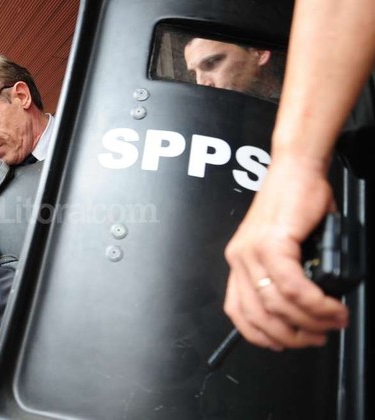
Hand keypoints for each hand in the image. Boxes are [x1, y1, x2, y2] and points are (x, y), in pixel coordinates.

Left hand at [224, 156, 348, 349]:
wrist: (297, 168)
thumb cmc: (295, 202)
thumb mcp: (284, 245)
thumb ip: (285, 274)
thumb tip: (304, 309)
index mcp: (239, 260)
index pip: (237, 311)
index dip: (259, 335)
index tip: (283, 343)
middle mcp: (240, 257)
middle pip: (258, 315)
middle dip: (291, 336)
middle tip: (317, 337)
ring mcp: (252, 250)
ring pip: (277, 305)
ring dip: (310, 322)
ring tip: (333, 321)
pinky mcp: (272, 242)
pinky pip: (292, 287)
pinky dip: (315, 304)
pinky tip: (330, 307)